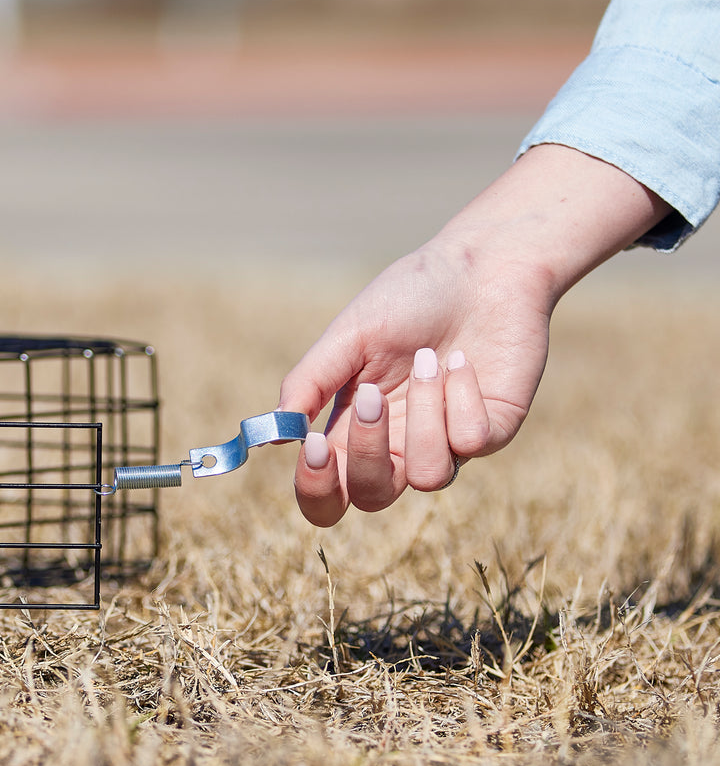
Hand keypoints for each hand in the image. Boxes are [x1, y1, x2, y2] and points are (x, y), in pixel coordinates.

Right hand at [278, 145, 670, 525]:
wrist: (483, 267)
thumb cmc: (411, 297)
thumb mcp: (350, 334)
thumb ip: (310, 382)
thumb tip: (273, 435)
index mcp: (356, 426)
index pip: (328, 490)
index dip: (317, 486)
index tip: (316, 446)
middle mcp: (400, 445)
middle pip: (371, 498)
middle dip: (367, 452)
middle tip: (371, 394)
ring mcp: (448, 443)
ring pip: (427, 476)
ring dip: (423, 413)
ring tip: (427, 358)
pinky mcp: (491, 432)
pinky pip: (471, 441)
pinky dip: (461, 395)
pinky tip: (461, 360)